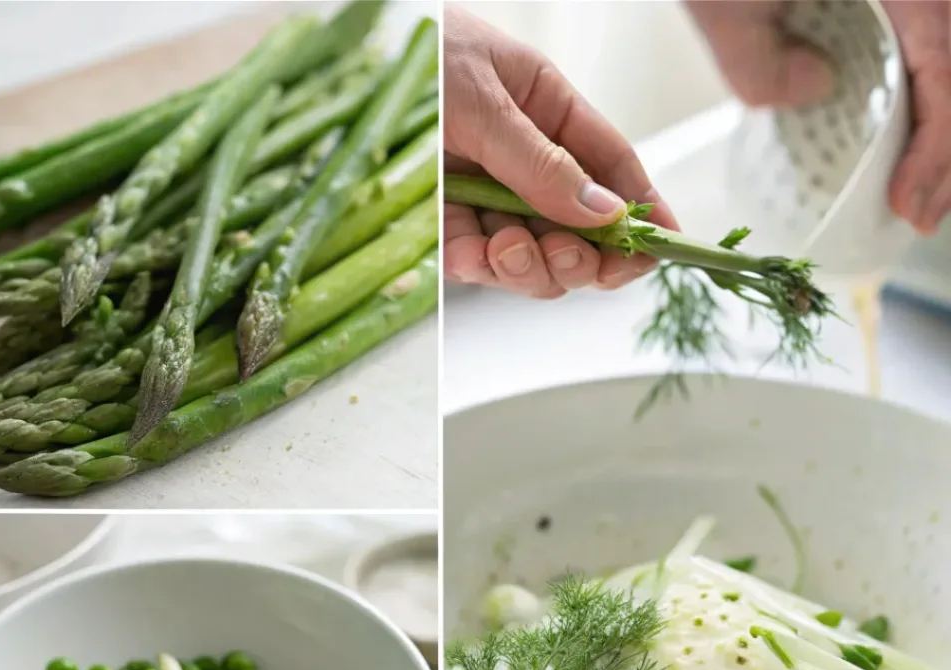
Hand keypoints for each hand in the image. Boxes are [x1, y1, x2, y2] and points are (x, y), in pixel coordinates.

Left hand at [443, 5, 678, 298]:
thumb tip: (603, 213)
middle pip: (579, 230)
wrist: (348, 69)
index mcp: (550, 114)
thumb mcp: (485, 100)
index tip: (667, 247)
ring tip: (507, 250)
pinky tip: (473, 254)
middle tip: (564, 256)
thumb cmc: (420, 57)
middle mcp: (527, 163)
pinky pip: (479, 262)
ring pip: (535, 256)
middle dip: (580, 255)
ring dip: (530, 267)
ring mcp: (489, 196)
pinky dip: (480, 267)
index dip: (644, 211)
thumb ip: (540, 163)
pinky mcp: (447, 223)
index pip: (613, 168)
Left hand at [687, 0, 950, 234]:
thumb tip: (818, 90)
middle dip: (949, 150)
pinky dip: (927, 90)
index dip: (936, 147)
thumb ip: (760, 64)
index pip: (947, 68)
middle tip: (918, 212)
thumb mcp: (724, 4)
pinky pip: (930, 40)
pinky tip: (908, 131)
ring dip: (943, 126)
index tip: (908, 204)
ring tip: (918, 185)